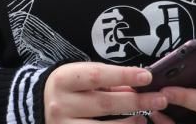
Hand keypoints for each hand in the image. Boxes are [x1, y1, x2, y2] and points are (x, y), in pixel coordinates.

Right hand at [43, 62, 166, 123]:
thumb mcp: (82, 76)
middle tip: (159, 100)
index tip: (148, 76)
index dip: (124, 75)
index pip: (98, 76)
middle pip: (104, 104)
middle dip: (136, 102)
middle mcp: (60, 105)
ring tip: (144, 119)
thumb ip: (108, 81)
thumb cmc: (68, 87)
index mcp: (64, 80)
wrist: (36, 105)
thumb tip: (138, 86)